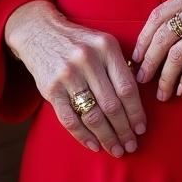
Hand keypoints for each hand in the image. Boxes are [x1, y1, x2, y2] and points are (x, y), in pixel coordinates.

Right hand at [7, 5, 147, 156]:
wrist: (40, 31)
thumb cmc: (79, 42)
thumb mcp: (102, 43)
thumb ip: (119, 66)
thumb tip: (137, 102)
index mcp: (106, 47)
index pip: (127, 87)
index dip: (136, 112)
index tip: (142, 129)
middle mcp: (88, 59)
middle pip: (112, 105)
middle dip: (124, 130)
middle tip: (131, 145)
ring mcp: (68, 74)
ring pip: (92, 115)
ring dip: (107, 137)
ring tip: (116, 149)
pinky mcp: (51, 88)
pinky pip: (70, 119)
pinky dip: (83, 136)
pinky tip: (94, 145)